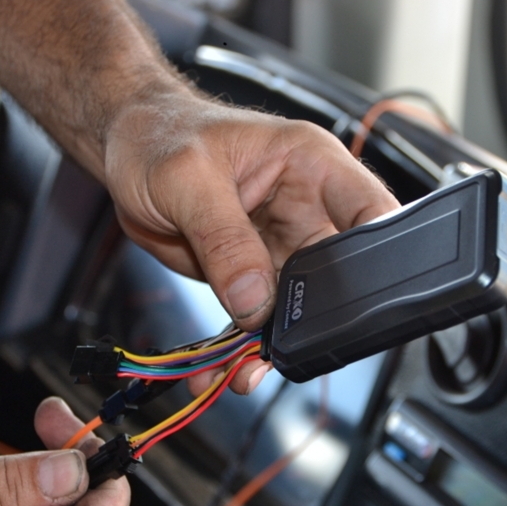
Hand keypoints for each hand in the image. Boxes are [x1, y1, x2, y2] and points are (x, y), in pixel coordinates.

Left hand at [103, 89, 400, 394]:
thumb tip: (256, 300)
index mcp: (312, 165)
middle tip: (288, 345)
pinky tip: (221, 368)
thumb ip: (224, 240)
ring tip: (243, 369)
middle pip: (339, 275)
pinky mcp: (253, 275)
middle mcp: (307, 209)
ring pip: (298, 309)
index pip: (370, 210)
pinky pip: (258, 321)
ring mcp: (282, 246)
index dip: (380, 253)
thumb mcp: (187, 178)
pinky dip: (240, 350)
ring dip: (273, 344)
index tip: (367, 299)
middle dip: (318, 318)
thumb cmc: (160, 136)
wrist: (126, 151)